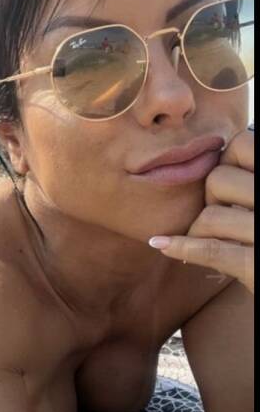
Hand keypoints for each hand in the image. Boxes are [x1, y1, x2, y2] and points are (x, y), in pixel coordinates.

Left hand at [149, 128, 253, 293]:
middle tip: (218, 215)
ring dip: (199, 230)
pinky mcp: (258, 267)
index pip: (243, 144)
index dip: (226, 161)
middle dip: (209, 198)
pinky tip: (161, 245)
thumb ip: (250, 176)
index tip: (227, 183)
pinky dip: (182, 248)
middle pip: (218, 180)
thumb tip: (218, 149)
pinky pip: (211, 250)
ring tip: (206, 240)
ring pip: (210, 215)